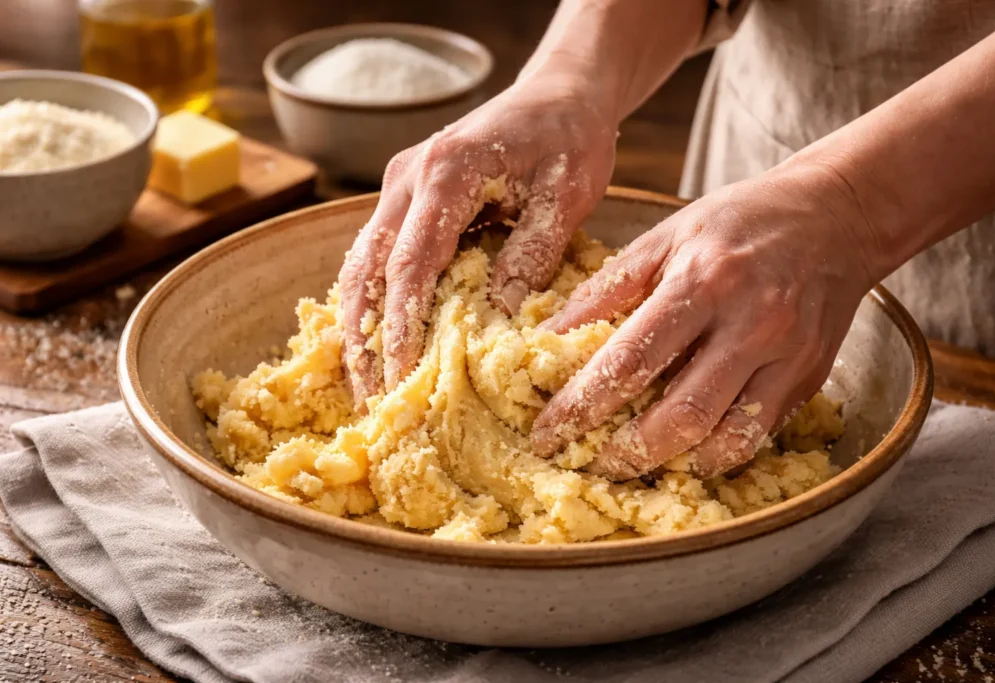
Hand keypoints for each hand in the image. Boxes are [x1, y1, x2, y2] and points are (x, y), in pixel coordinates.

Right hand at [339, 77, 616, 408]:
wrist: (560, 93)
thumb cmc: (570, 138)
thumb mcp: (567, 195)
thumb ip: (531, 253)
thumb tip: (497, 317)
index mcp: (447, 173)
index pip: (410, 263)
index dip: (401, 324)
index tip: (402, 376)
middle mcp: (408, 178)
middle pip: (367, 267)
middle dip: (365, 337)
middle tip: (371, 398)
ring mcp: (400, 186)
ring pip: (361, 263)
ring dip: (359, 323)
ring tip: (365, 383)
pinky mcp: (406, 198)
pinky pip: (376, 255)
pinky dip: (370, 301)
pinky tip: (375, 341)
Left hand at [530, 163, 875, 479]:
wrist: (836, 215)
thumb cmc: (739, 222)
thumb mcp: (666, 236)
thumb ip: (608, 288)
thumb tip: (550, 336)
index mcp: (702, 282)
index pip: (630, 359)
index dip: (582, 404)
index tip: (547, 433)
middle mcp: (749, 324)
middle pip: (680, 414)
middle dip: (624, 452)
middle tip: (584, 461)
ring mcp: (785, 357)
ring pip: (724, 437)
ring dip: (670, 464)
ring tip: (628, 465)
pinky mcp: (807, 378)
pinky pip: (758, 436)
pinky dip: (717, 455)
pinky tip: (685, 454)